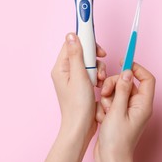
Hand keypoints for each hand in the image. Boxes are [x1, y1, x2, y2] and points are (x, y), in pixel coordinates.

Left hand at [45, 33, 106, 161]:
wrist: (81, 127)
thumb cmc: (78, 105)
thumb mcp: (79, 76)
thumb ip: (76, 54)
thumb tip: (71, 35)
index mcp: (61, 67)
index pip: (71, 44)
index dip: (86, 42)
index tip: (97, 45)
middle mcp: (65, 71)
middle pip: (82, 52)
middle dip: (94, 58)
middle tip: (101, 64)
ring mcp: (73, 78)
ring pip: (89, 63)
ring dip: (98, 69)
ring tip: (101, 81)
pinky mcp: (81, 85)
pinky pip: (91, 73)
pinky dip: (98, 77)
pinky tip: (101, 85)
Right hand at [94, 62, 155, 161]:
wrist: (110, 158)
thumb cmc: (117, 140)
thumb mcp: (117, 111)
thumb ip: (121, 90)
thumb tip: (126, 72)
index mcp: (143, 104)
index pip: (147, 78)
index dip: (136, 68)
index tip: (123, 61)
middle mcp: (137, 106)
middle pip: (127, 83)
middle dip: (114, 85)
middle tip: (105, 92)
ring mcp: (127, 110)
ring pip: (116, 91)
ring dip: (107, 97)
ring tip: (104, 110)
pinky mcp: (118, 114)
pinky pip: (110, 101)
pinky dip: (104, 106)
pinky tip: (102, 117)